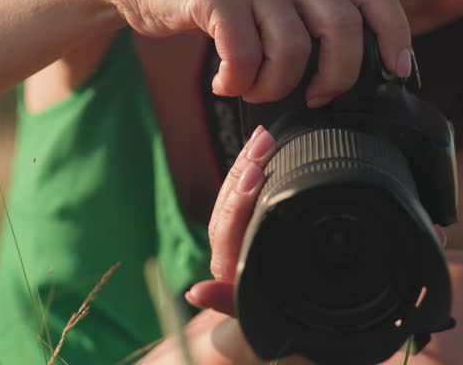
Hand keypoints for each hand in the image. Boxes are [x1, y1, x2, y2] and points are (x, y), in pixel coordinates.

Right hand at [96, 0, 411, 106]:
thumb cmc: (217, 5)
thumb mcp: (271, 0)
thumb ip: (309, 20)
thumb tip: (352, 75)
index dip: (395, 34)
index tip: (398, 73)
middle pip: (342, 26)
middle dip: (337, 76)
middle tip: (314, 98)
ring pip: (293, 46)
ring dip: (276, 86)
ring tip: (254, 89)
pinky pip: (244, 52)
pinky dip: (237, 81)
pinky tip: (223, 83)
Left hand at [185, 125, 276, 316]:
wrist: (263, 326)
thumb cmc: (267, 320)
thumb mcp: (252, 319)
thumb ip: (229, 305)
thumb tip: (195, 292)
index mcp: (230, 268)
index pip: (228, 228)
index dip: (240, 200)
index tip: (256, 172)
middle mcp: (227, 251)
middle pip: (228, 202)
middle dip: (245, 169)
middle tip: (265, 141)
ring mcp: (237, 237)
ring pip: (234, 194)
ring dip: (248, 163)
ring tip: (265, 136)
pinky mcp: (248, 227)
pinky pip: (246, 194)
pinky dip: (254, 169)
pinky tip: (264, 147)